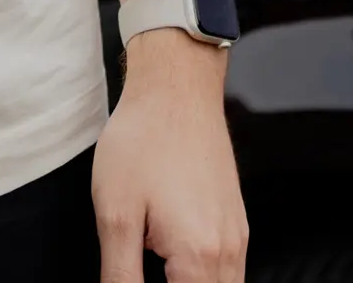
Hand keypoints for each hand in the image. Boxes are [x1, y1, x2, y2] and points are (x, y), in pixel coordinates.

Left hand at [96, 31, 244, 281]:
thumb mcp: (116, 215)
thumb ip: (120, 276)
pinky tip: (175, 265)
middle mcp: (228, 250)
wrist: (175, 89)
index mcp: (198, 256)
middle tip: (140, 271)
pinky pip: (228, 270)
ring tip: (154, 263)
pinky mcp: (235, 220)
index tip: (131, 279)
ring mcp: (236, 234)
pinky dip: (205, 278)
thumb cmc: (145, 139)